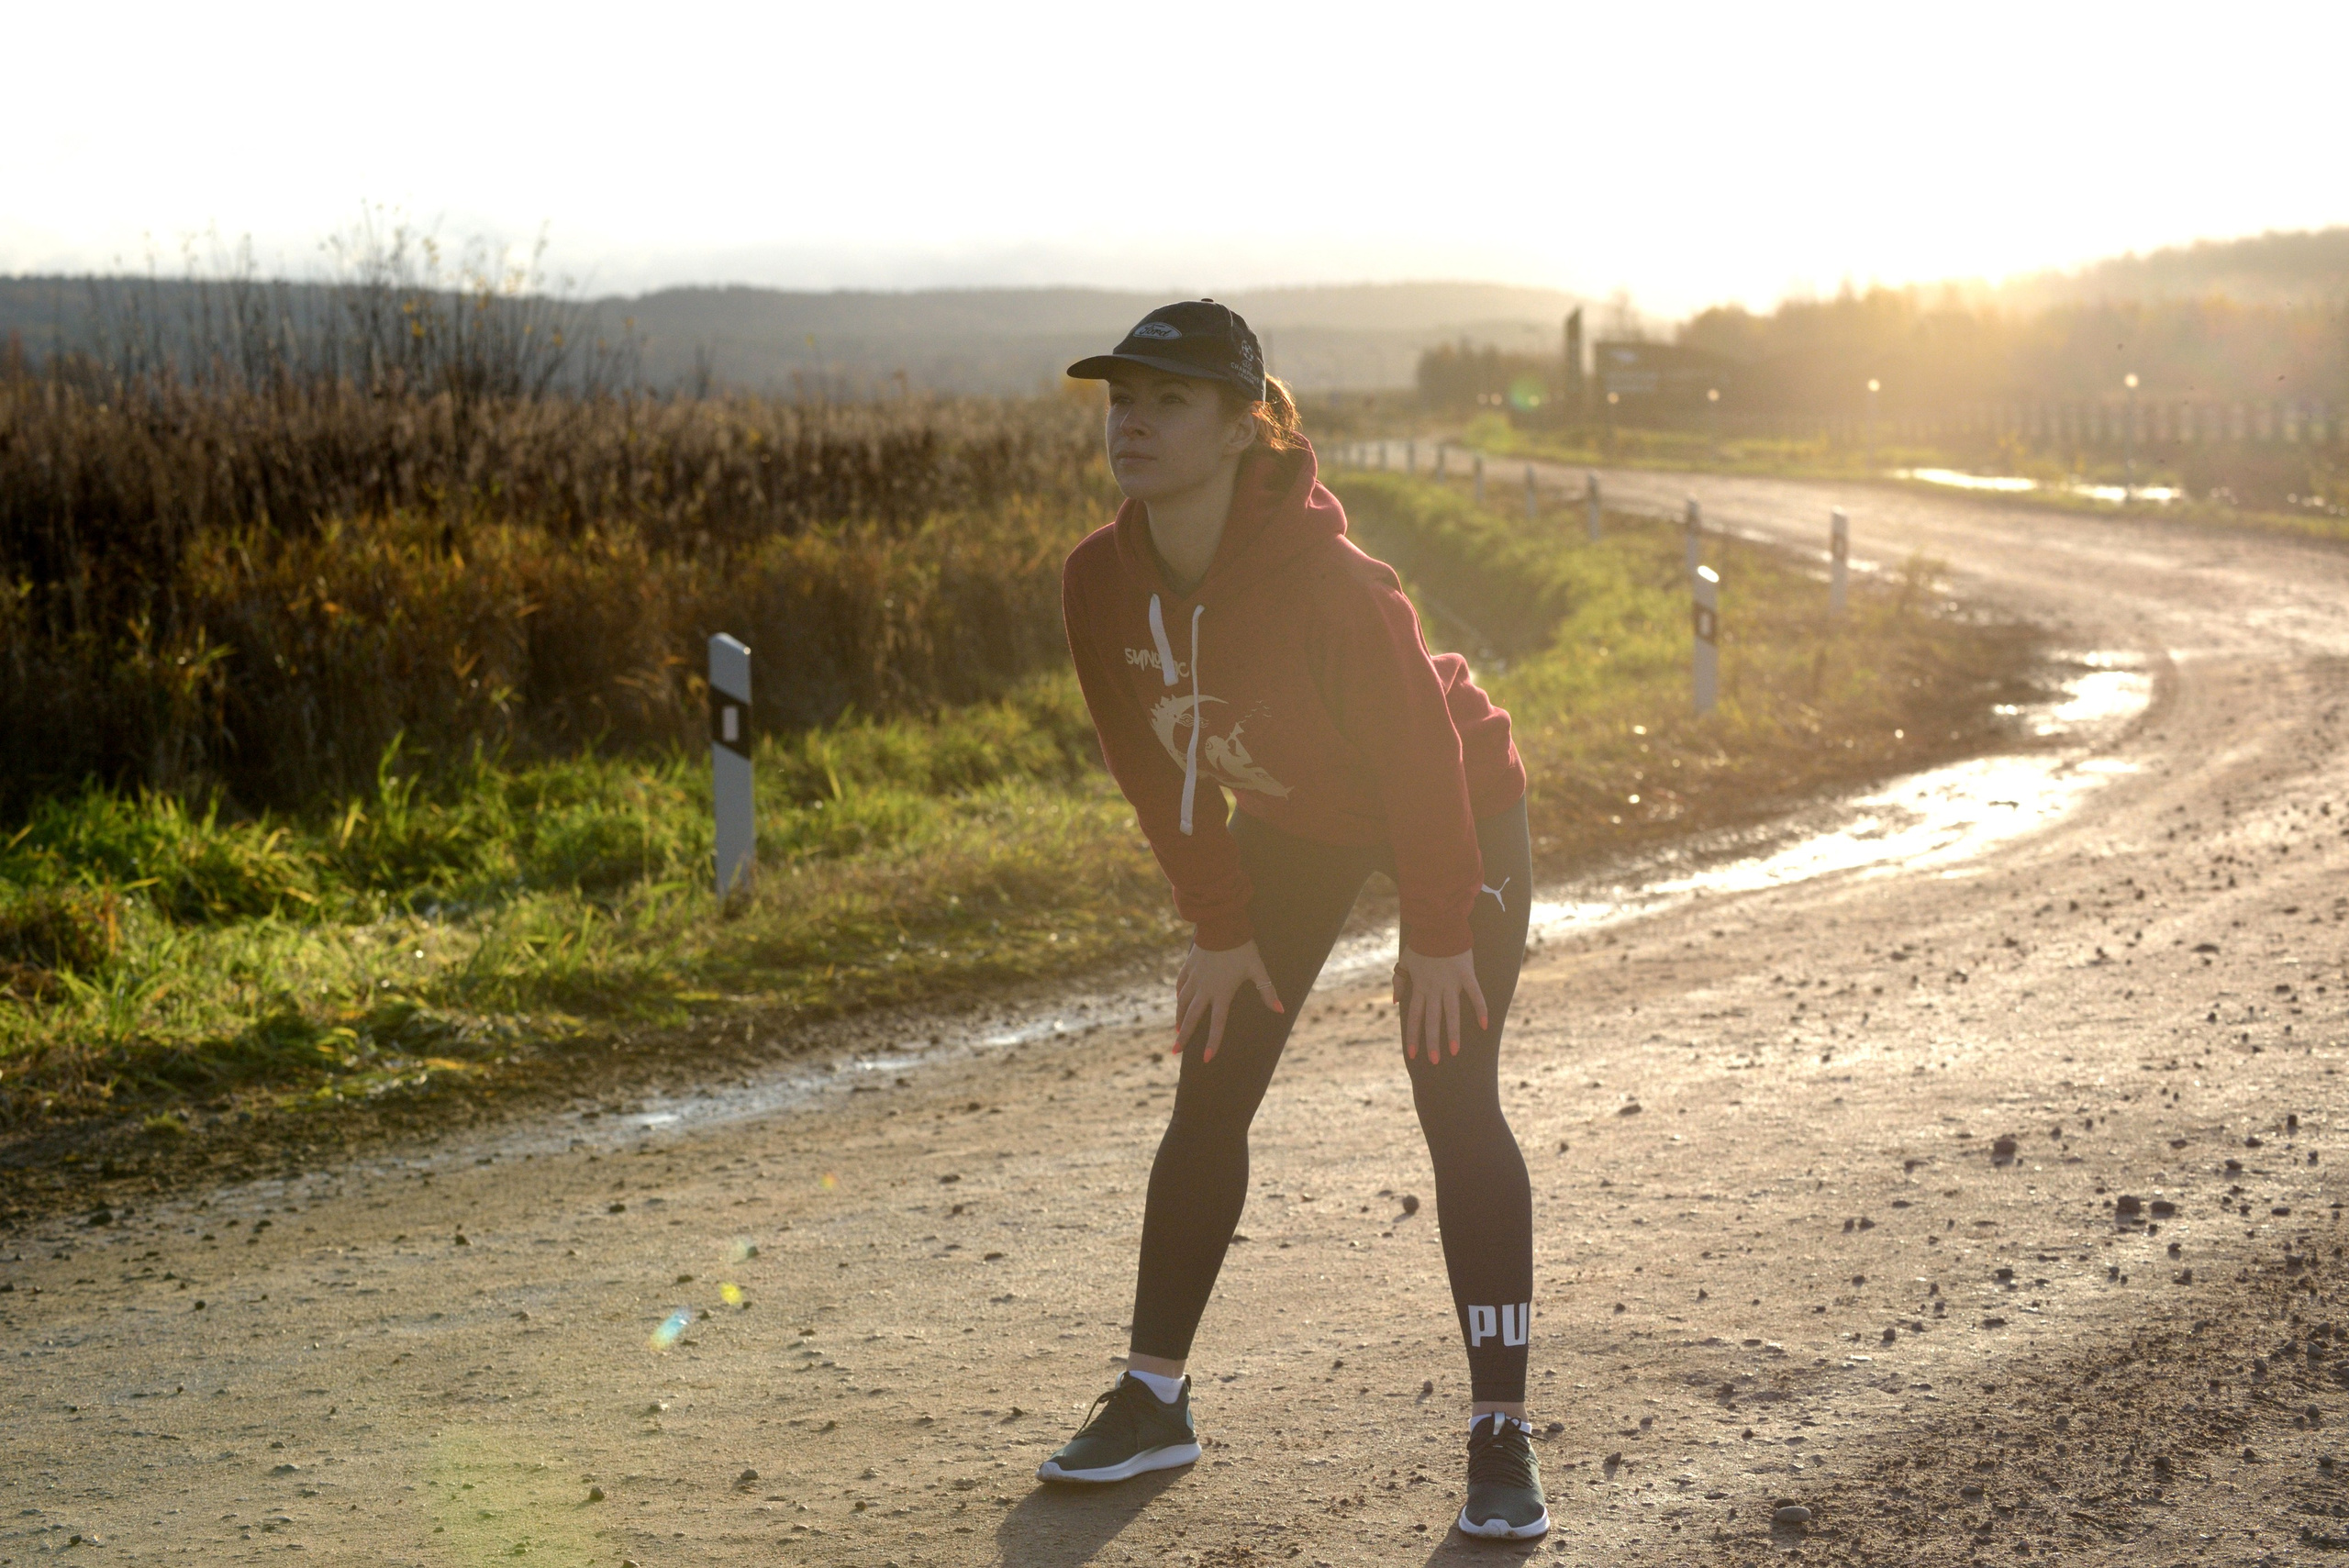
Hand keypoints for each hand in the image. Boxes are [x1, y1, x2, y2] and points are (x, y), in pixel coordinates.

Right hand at [1174, 939, 1282, 1062]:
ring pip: (1182, 1002)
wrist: (1221, 924)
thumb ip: (1267, 990)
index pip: (1217, 1023)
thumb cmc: (1241, 947)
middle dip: (1183, 1036)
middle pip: (1192, 1017)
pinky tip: (1177, 1000)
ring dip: (1179, 1017)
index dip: (1212, 1042)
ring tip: (1177, 1030)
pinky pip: (1180, 985)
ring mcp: (1194, 977)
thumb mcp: (1257, 969)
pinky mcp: (1189, 966)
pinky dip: (1178, 995)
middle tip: (1175, 1051)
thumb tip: (1280, 1010)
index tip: (1207, 1058)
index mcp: (1221, 993)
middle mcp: (1204, 989)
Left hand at [1392, 945, 1487, 1064]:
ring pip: (1451, 1012)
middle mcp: (1434, 988)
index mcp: (1419, 987)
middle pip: (1432, 1020)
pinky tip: (1485, 1026)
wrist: (1438, 923)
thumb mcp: (1405, 961)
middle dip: (1432, 1042)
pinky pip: (1475, 994)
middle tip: (1434, 1062)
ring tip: (1455, 1052)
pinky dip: (1480, 1009)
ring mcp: (1451, 982)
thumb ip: (1399, 981)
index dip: (1413, 1036)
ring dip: (1453, 1033)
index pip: (1414, 1017)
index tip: (1412, 1054)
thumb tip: (1395, 1002)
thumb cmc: (1421, 942)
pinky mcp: (1466, 974)